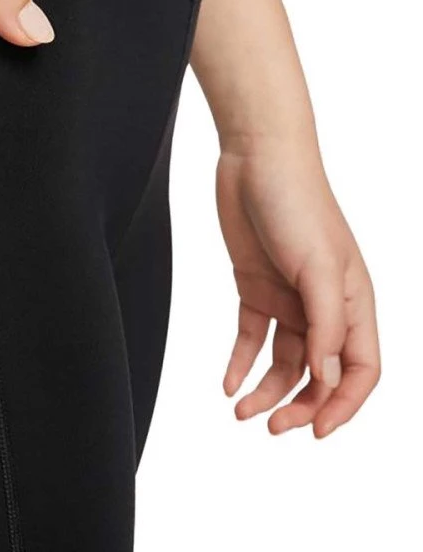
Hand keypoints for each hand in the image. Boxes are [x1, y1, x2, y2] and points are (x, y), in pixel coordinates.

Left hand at [215, 133, 380, 437]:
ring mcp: (289, 297)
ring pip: (284, 360)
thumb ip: (324, 324)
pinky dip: (241, 361)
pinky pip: (252, 336)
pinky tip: (227, 382)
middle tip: (271, 426)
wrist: (256, 158)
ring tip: (241, 411)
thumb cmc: (297, 203)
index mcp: (354, 303)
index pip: (361, 370)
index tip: (316, 432)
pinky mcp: (255, 286)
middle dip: (300, 404)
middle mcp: (324, 306)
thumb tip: (326, 377)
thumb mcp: (316, 266)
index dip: (344, 405)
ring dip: (266, 389)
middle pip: (320, 373)